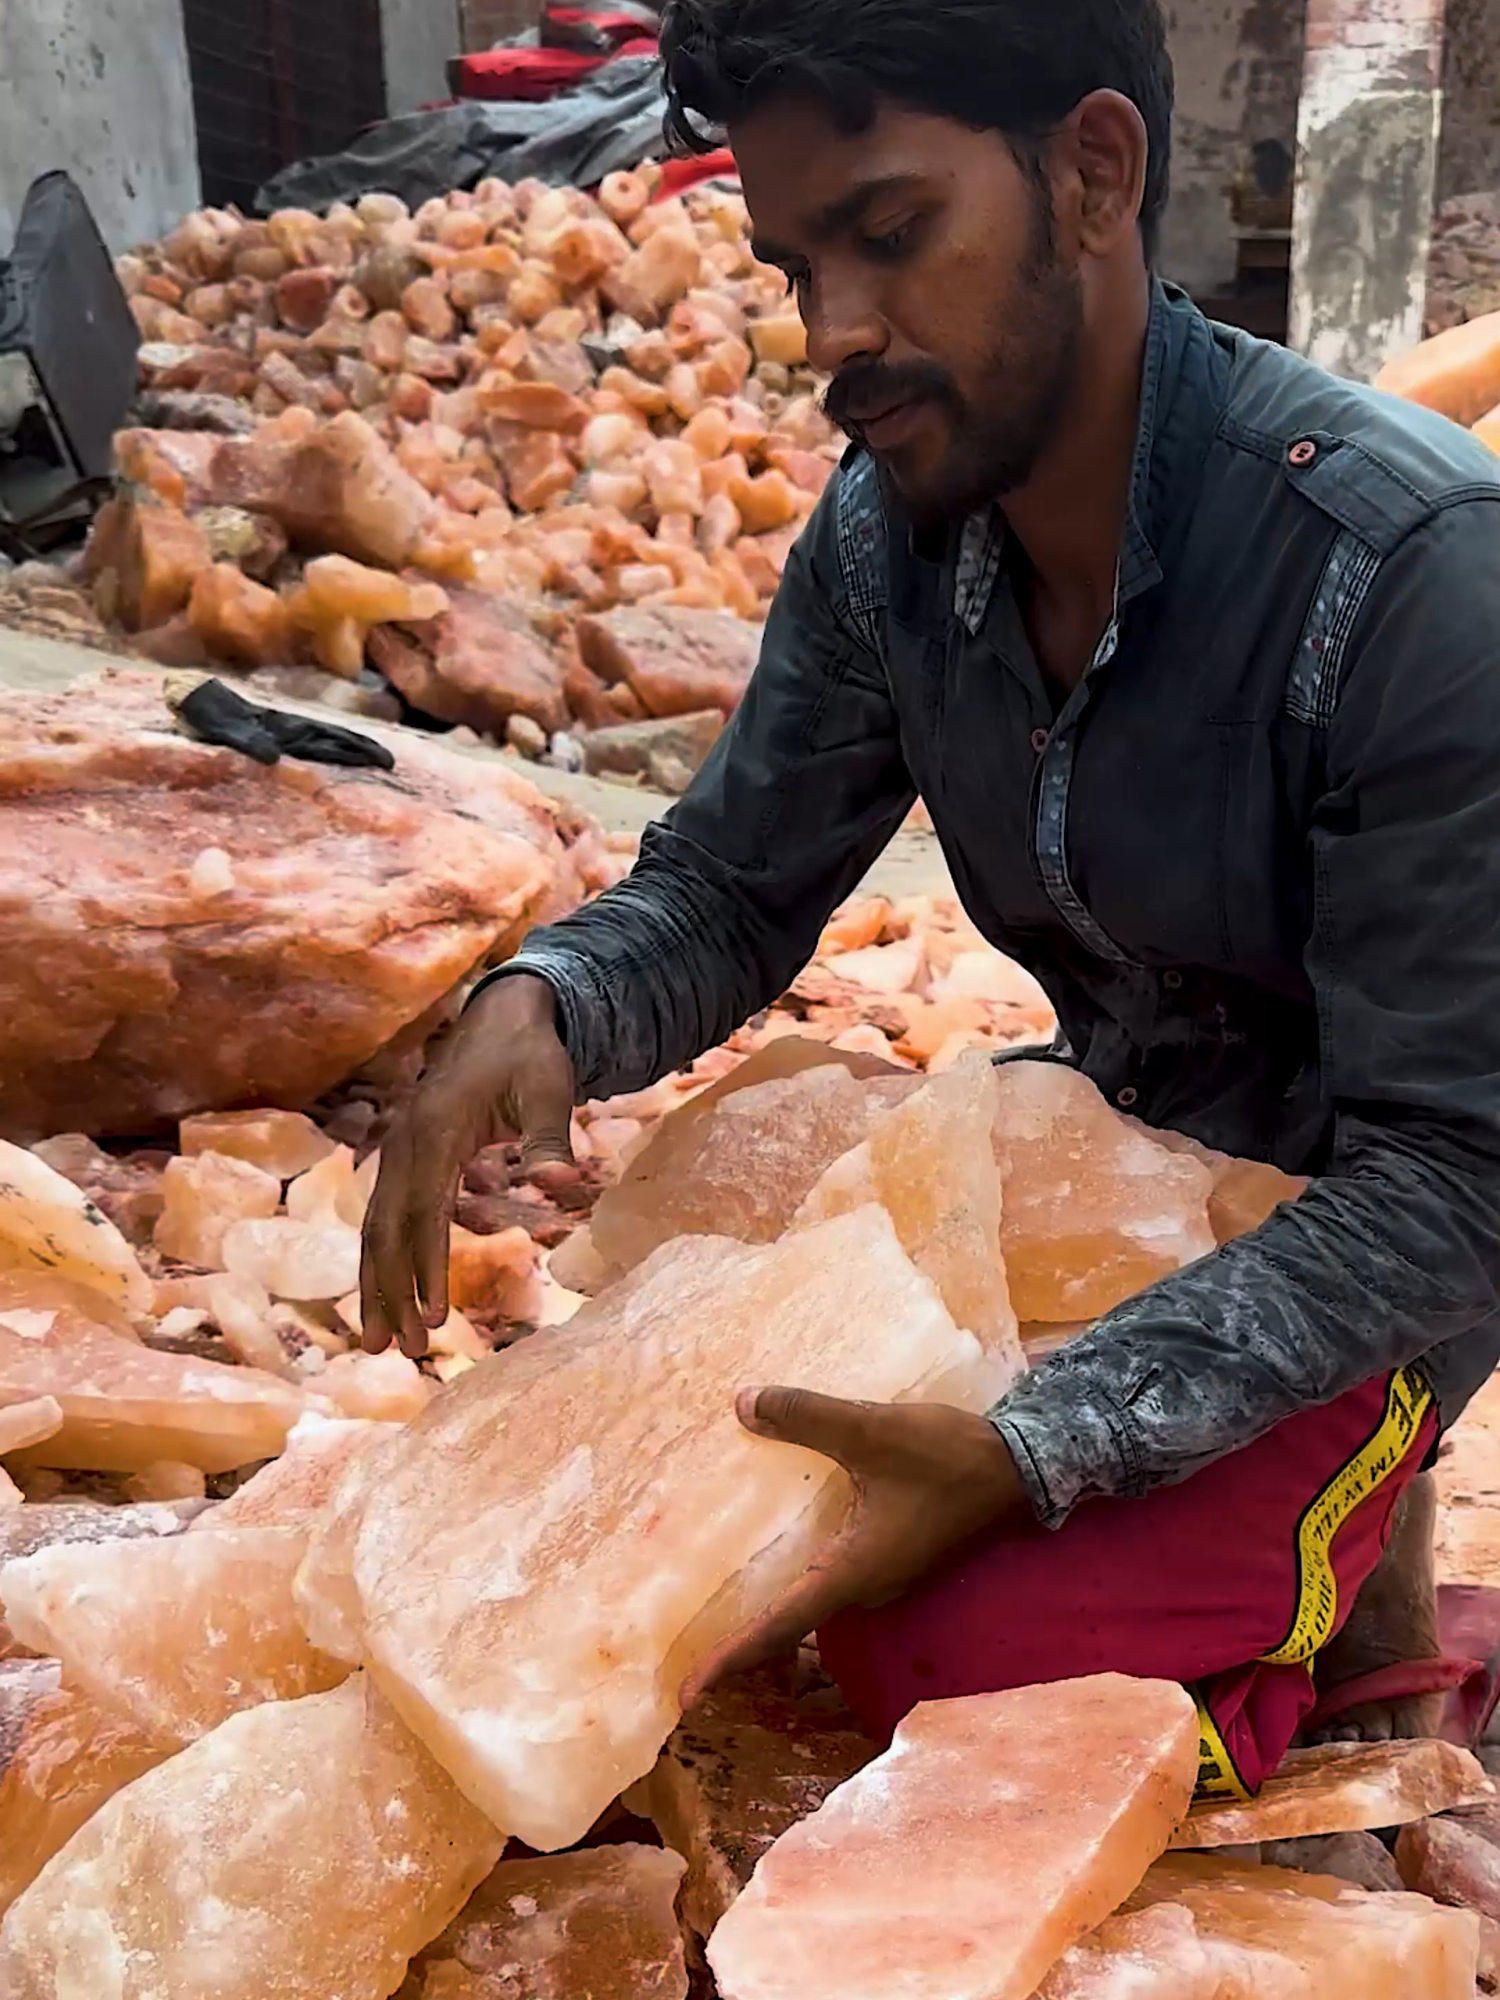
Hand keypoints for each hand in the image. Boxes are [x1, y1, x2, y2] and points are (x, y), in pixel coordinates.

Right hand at [361, 974, 578, 1358]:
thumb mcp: (549, 1086)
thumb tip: (561, 1175)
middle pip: (388, 1230)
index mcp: (438, 1129)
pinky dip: (381, 1262)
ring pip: (376, 1230)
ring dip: (377, 1287)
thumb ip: (552, 1132)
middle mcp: (405, 1144)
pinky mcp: (402, 1160)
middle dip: (391, 1293)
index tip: (435, 1316)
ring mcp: (397, 1152)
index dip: (426, 1265)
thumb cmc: (529, 1056)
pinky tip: (384, 1300)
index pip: (424, 1209)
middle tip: (404, 1352)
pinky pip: (383, 1218)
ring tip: (380, 1345)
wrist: (500, 1019)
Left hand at [681, 1389, 1028, 1703]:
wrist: (1019, 1465)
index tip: (687, 1697)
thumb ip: (807, 1416)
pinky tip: (766, 1551)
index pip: (779, 1628)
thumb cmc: (947, 1456)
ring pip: (807, 1605)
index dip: (730, 1660)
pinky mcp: (886, 1554)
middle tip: (682, 1656)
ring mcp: (877, 1574)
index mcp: (852, 1572)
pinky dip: (788, 1581)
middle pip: (787, 1631)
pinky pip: (824, 1579)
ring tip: (709, 1612)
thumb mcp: (873, 1430)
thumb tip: (742, 1403)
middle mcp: (862, 1587)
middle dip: (737, 1647)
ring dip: (763, 1614)